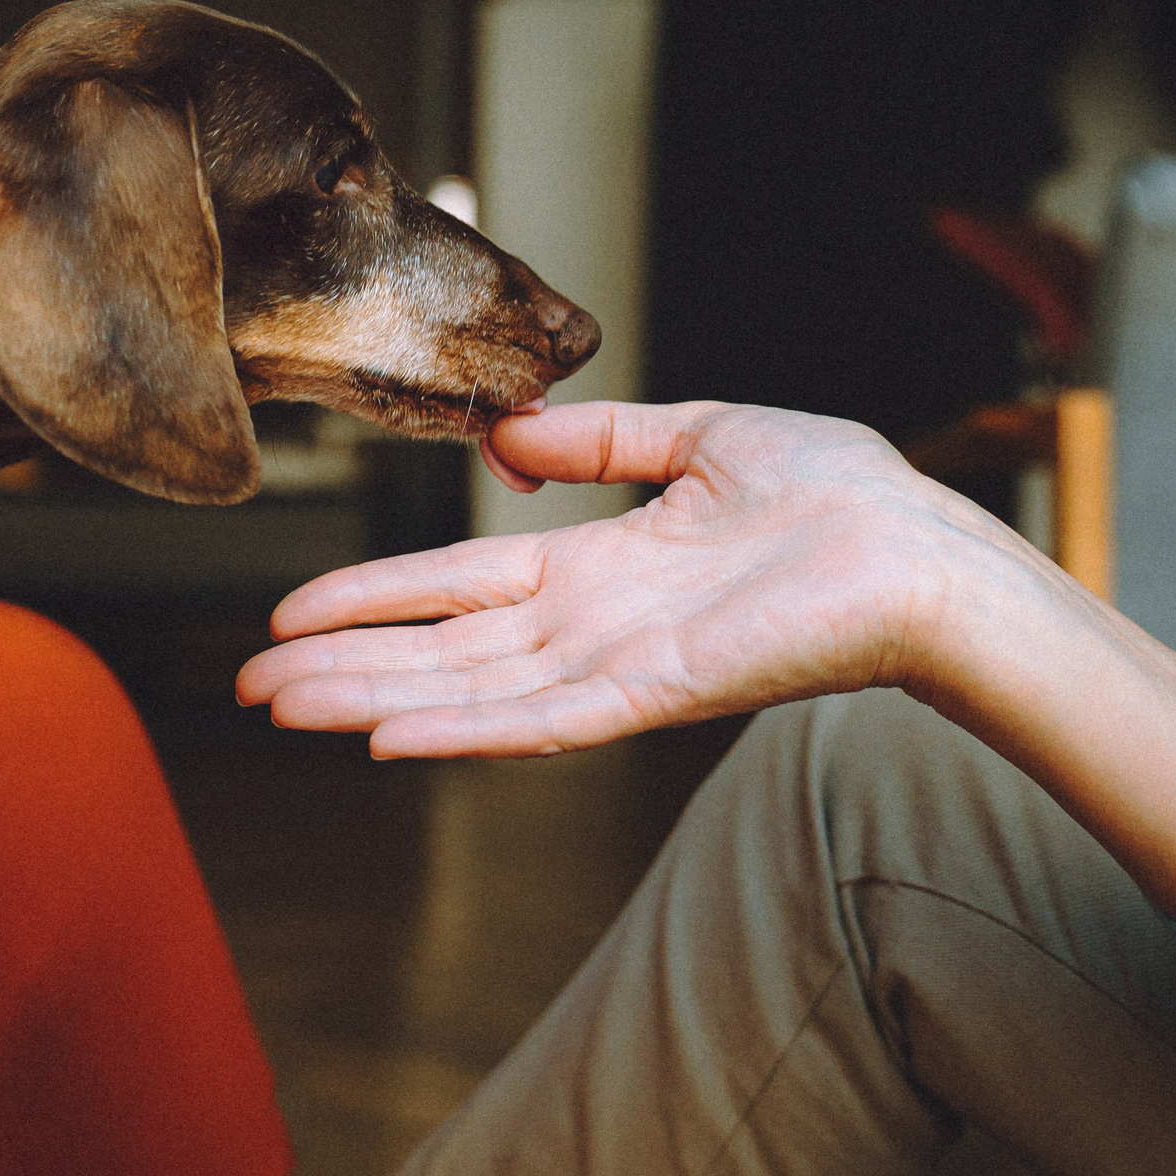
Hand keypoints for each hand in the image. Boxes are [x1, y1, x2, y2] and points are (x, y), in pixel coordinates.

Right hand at [238, 401, 1022, 758]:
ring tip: (283, 707)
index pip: (457, 587)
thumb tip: (511, 434)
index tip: (290, 610)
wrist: (924, 548)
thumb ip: (602, 440)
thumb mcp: (704, 436)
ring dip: (372, 702)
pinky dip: (464, 733)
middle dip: (342, 666)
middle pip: (439, 653)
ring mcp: (616, 668)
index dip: (373, 599)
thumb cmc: (842, 497)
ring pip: (468, 694)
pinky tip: (389, 741)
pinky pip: (541, 723)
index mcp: (595, 567)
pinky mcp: (655, 695)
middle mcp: (590, 627)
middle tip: (251, 683)